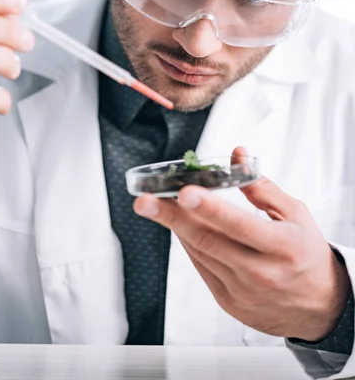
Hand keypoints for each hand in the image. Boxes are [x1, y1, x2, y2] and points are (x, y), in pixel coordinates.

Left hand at [134, 147, 350, 341]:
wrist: (318, 307)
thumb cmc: (307, 254)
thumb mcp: (296, 215)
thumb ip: (263, 186)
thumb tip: (238, 155)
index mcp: (281, 247)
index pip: (239, 224)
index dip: (210, 208)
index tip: (184, 192)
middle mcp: (260, 272)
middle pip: (208, 240)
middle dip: (171, 218)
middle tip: (145, 201)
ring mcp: (242, 291)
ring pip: (199, 252)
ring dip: (175, 227)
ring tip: (154, 205)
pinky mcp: (228, 301)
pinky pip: (201, 267)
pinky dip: (188, 244)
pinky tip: (178, 225)